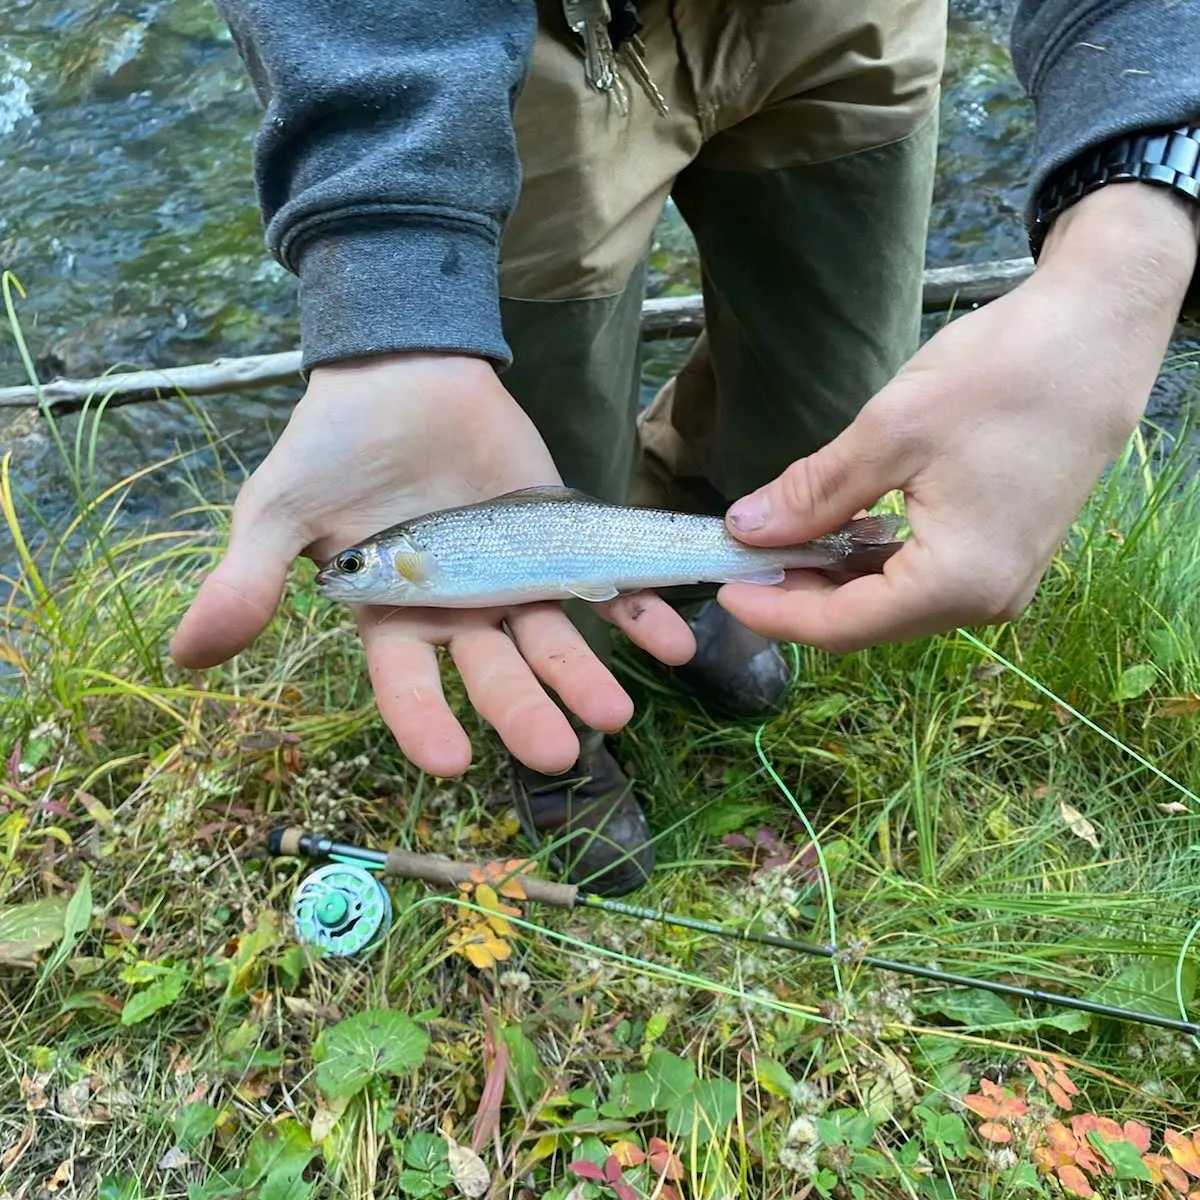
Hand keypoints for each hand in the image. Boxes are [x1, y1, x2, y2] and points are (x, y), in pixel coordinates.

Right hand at [170, 353, 694, 775]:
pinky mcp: (563, 541)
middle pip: (494, 672)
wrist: (405, 371)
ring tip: (618, 713)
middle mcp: (460, 612)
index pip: (408, 685)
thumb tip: (187, 656)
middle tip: (560, 753)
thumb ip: (250, 579)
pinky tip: (675, 641)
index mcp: (394, 618)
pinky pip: (606, 585)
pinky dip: (639, 611)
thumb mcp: (280, 510)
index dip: (427, 723)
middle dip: (525, 712)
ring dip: (588, 676)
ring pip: (553, 640)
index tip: (453, 761)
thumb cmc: (335, 444)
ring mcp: (516, 581)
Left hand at [718, 185, 1198, 651]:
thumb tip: (745, 528)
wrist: (1101, 328)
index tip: (720, 585)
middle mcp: (984, 598)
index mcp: (959, 580)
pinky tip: (836, 525)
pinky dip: (870, 556)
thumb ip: (813, 492)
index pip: (842, 625)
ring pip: (891, 599)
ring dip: (830, 574)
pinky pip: (921, 574)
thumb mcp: (890, 431)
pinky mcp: (1004, 552)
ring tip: (776, 537)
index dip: (774, 611)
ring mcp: (1000, 580)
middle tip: (740, 554)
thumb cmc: (1004, 372)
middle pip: (866, 619)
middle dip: (796, 592)